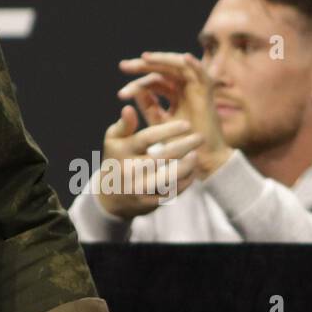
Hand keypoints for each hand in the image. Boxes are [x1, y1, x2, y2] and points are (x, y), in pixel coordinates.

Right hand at [95, 105, 203, 219]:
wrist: (110, 198)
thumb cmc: (117, 160)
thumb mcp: (114, 140)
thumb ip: (124, 125)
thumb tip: (128, 108)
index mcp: (121, 151)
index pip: (147, 138)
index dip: (168, 130)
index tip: (187, 124)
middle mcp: (129, 170)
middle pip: (162, 157)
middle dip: (184, 146)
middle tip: (200, 137)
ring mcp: (140, 188)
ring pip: (169, 178)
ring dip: (187, 166)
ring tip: (196, 155)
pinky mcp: (149, 203)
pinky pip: (171, 192)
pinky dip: (184, 181)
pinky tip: (192, 171)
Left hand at [117, 51, 232, 175]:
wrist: (200, 159)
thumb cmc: (180, 144)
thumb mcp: (159, 122)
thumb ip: (149, 106)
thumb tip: (135, 90)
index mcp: (174, 95)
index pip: (153, 81)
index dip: (136, 85)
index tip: (121, 96)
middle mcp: (184, 89)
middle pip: (163, 69)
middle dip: (143, 66)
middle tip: (123, 66)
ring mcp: (195, 89)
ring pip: (179, 65)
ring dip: (162, 59)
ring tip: (144, 58)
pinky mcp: (207, 93)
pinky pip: (202, 73)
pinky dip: (195, 64)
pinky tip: (185, 58)